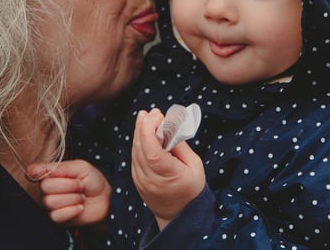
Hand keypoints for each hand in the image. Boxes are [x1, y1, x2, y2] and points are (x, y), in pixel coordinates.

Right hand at [26, 159, 110, 226]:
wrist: (105, 200)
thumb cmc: (93, 181)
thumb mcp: (81, 167)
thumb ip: (61, 168)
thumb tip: (36, 170)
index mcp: (51, 173)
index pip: (34, 171)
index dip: (39, 172)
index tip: (55, 173)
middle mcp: (47, 189)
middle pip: (45, 187)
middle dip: (68, 185)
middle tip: (80, 185)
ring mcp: (50, 204)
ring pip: (51, 201)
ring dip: (72, 198)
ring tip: (81, 197)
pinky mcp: (56, 218)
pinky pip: (56, 215)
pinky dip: (71, 211)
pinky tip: (80, 207)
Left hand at [132, 109, 205, 228]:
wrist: (179, 217)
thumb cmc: (192, 189)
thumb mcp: (194, 166)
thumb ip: (181, 146)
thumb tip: (169, 127)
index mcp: (167, 176)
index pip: (151, 150)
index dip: (150, 129)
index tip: (156, 115)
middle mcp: (150, 179)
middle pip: (140, 147)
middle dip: (144, 126)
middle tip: (152, 112)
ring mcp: (140, 180)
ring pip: (135, 151)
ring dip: (139, 132)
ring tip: (146, 117)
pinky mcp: (136, 180)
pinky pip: (134, 157)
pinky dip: (138, 142)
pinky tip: (143, 132)